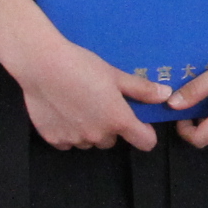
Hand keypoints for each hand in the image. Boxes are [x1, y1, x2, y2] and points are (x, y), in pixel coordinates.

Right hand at [0, 24, 162, 149]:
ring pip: (89, 141)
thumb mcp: (116, 75)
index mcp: (118, 120)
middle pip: (112, 140)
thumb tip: (165, 95)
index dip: (144, 133)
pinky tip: (62, 112)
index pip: (145, 142)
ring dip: (88, 130)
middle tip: (99, 103)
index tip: (138, 123)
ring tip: (78, 105)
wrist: (42, 65)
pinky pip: (67, 142)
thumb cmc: (82, 66)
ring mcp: (75, 139)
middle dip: (110, 127)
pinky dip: (67, 132)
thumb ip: (142, 89)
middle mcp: (98, 135)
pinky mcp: (54, 139)